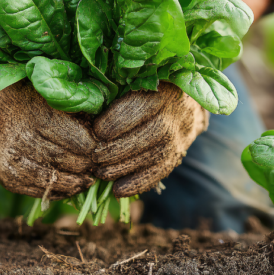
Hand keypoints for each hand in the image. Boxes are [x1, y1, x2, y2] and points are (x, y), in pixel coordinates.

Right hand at [0, 81, 96, 198]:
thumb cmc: (12, 93)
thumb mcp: (38, 88)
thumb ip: (64, 102)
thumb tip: (97, 118)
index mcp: (35, 112)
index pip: (75, 137)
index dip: (93, 146)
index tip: (104, 146)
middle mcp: (22, 136)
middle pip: (66, 158)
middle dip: (87, 165)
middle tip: (100, 164)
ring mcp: (11, 158)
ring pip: (51, 178)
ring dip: (74, 182)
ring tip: (88, 180)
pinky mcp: (3, 174)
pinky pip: (33, 189)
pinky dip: (54, 192)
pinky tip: (68, 189)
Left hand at [92, 83, 208, 196]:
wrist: (187, 105)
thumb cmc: (150, 91)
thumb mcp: (137, 84)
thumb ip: (116, 94)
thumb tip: (86, 113)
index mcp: (159, 92)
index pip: (136, 109)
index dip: (113, 123)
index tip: (95, 131)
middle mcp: (172, 115)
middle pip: (142, 137)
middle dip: (114, 150)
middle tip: (93, 157)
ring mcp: (177, 138)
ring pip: (150, 158)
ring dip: (122, 169)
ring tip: (100, 173)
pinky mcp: (176, 156)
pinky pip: (158, 173)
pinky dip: (137, 184)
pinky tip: (118, 190)